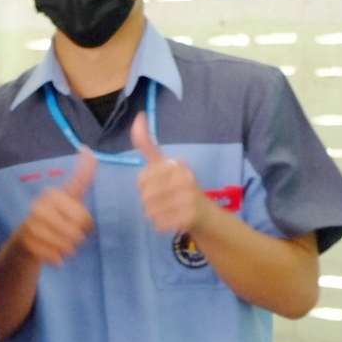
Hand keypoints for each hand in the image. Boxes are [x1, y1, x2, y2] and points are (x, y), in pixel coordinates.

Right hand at [13, 149, 95, 265]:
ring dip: (68, 249)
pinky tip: (52, 252)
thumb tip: (88, 149)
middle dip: (77, 238)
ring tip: (61, 243)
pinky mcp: (27, 243)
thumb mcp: (70, 193)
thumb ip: (83, 174)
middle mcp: (39, 208)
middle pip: (76, 234)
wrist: (26, 237)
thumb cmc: (55, 214)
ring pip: (66, 246)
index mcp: (52, 195)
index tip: (79, 222)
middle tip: (69, 234)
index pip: (84, 219)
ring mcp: (31, 225)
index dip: (87, 225)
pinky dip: (58, 258)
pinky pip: (54, 257)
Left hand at [133, 112, 214, 235]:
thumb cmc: (178, 186)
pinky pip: (159, 224)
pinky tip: (173, 219)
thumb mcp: (163, 163)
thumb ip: (147, 144)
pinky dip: (161, 225)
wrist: (203, 213)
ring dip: (155, 213)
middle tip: (166, 199)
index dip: (145, 185)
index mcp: (177, 164)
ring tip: (170, 208)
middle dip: (150, 201)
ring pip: (150, 211)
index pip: (142, 179)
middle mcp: (185, 178)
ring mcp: (188, 197)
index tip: (160, 184)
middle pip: (145, 196)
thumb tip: (138, 116)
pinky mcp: (189, 216)